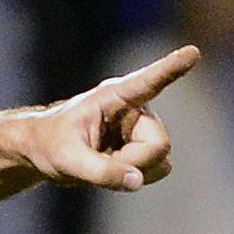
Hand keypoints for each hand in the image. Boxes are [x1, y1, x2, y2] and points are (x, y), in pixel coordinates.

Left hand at [23, 45, 198, 191]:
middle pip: (159, 145)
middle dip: (132, 162)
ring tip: (101, 161)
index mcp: (113, 97)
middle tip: (97, 162)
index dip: (171, 68)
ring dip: (132, 170)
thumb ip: (99, 171)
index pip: (147, 82)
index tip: (191, 52)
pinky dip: (134, 178)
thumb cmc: (48, 145)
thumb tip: (136, 180)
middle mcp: (136, 109)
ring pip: (160, 162)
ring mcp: (143, 129)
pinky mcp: (146, 147)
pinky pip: (156, 171)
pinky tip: (111, 166)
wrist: (43, 152)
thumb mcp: (65, 160)